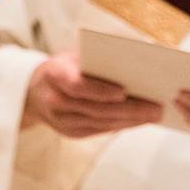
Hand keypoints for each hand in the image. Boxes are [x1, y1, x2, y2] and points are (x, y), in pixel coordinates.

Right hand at [23, 51, 163, 137]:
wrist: (35, 91)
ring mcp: (61, 121)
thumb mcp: (73, 56)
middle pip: (96, 109)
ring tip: (153, 115)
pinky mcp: (70, 133)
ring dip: (130, 121)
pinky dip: (120, 126)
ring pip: (100, 123)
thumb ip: (97, 60)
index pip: (78, 86)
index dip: (100, 90)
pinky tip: (138, 121)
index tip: (124, 91)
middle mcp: (55, 101)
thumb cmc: (63, 68)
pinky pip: (99, 130)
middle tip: (155, 108)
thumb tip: (135, 64)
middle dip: (129, 110)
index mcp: (55, 75)